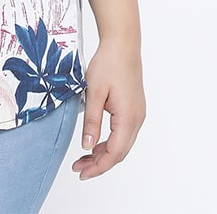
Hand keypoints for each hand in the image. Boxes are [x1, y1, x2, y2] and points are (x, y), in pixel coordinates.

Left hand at [72, 38, 144, 179]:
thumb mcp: (94, 92)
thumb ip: (92, 121)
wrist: (122, 44)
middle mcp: (137, 119)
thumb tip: (87, 146)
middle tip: (78, 168)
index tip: (82, 173)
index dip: (98, 167)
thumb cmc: (108, 64)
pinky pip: (123, 133)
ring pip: (122, 144)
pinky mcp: (134, 108)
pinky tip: (96, 141)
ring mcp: (138, 114)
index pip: (114, 153)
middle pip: (119, 152)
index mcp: (128, 118)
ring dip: (104, 153)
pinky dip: (110, 142)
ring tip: (84, 158)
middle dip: (99, 163)